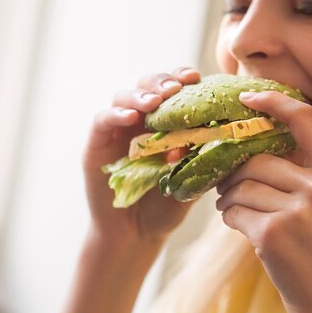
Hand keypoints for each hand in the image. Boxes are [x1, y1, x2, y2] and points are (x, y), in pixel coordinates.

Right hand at [83, 67, 200, 245]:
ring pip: (124, 96)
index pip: (173, 90)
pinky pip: (103, 119)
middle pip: (148, 85)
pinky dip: (115, 114)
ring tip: (154, 103)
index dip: (182, 79)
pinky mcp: (97, 144)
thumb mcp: (188, 179)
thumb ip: (198, 158)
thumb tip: (214, 133)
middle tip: (175, 88)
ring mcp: (117, 130)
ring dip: (140, 95)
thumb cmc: (165, 205)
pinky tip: (130, 117)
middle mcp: (140, 120)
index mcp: (165, 122)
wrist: (136, 234)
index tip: (196, 78)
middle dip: (162, 82)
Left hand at [215, 91, 311, 312]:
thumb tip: (252, 152)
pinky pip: (234, 211)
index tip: (248, 96)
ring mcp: (298, 211)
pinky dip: (229, 218)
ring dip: (228, 199)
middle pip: (255, 161)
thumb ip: (304, 176)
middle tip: (225, 185)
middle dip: (232, 172)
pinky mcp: (273, 234)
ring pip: (240, 187)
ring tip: (233, 210)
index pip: (305, 119)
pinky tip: (239, 227)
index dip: (274, 102)